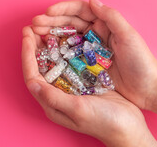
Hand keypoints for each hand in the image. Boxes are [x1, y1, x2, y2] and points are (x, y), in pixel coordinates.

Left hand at [22, 26, 156, 145]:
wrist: (129, 128)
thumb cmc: (105, 123)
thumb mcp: (79, 110)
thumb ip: (55, 98)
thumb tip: (32, 84)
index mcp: (52, 103)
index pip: (32, 75)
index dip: (27, 55)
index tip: (27, 36)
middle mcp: (57, 94)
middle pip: (39, 67)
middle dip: (33, 47)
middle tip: (31, 27)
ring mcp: (68, 87)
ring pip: (52, 62)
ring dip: (46, 45)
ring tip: (43, 28)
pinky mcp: (81, 81)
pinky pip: (67, 62)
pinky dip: (63, 48)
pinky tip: (63, 37)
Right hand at [32, 0, 156, 109]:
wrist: (148, 89)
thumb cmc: (141, 61)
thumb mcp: (128, 36)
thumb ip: (111, 16)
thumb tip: (92, 0)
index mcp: (104, 23)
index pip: (79, 10)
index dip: (63, 9)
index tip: (48, 12)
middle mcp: (94, 33)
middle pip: (68, 22)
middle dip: (50, 21)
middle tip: (34, 24)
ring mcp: (88, 48)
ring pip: (64, 37)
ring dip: (49, 35)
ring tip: (34, 35)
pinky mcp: (85, 63)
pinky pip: (67, 54)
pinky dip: (55, 51)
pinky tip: (44, 50)